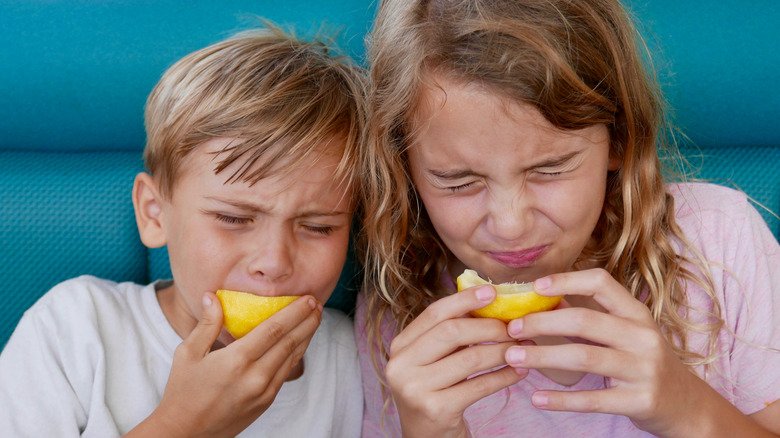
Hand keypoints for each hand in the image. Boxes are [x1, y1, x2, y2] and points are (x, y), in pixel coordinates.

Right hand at [126, 292, 321, 437]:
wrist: (186, 433)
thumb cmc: (183, 391)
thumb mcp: (187, 354)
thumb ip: (206, 324)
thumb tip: (212, 296)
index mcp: (236, 361)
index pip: (274, 330)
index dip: (294, 312)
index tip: (307, 298)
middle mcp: (255, 377)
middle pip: (290, 342)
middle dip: (307, 320)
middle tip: (317, 303)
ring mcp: (264, 392)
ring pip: (292, 358)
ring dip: (306, 336)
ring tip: (315, 318)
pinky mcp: (266, 402)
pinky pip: (286, 372)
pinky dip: (296, 354)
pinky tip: (300, 342)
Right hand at [386, 285, 526, 437]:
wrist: (426, 437)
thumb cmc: (435, 391)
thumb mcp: (432, 360)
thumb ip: (449, 334)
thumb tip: (487, 300)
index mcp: (400, 346)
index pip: (434, 314)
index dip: (464, 300)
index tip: (492, 292)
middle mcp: (400, 365)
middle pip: (451, 332)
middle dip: (489, 327)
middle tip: (514, 327)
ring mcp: (415, 389)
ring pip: (470, 359)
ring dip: (502, 351)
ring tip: (522, 348)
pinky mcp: (436, 409)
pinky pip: (479, 386)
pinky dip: (504, 376)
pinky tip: (519, 371)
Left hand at [504, 268, 768, 437]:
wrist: (686, 405)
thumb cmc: (643, 361)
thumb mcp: (627, 332)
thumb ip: (591, 316)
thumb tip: (540, 299)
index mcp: (637, 313)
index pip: (601, 282)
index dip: (566, 281)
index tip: (534, 287)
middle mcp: (643, 336)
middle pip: (585, 320)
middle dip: (542, 322)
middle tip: (511, 328)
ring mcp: (643, 369)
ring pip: (584, 357)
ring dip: (543, 356)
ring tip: (513, 357)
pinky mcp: (639, 400)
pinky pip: (593, 399)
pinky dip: (562, 400)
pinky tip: (537, 398)